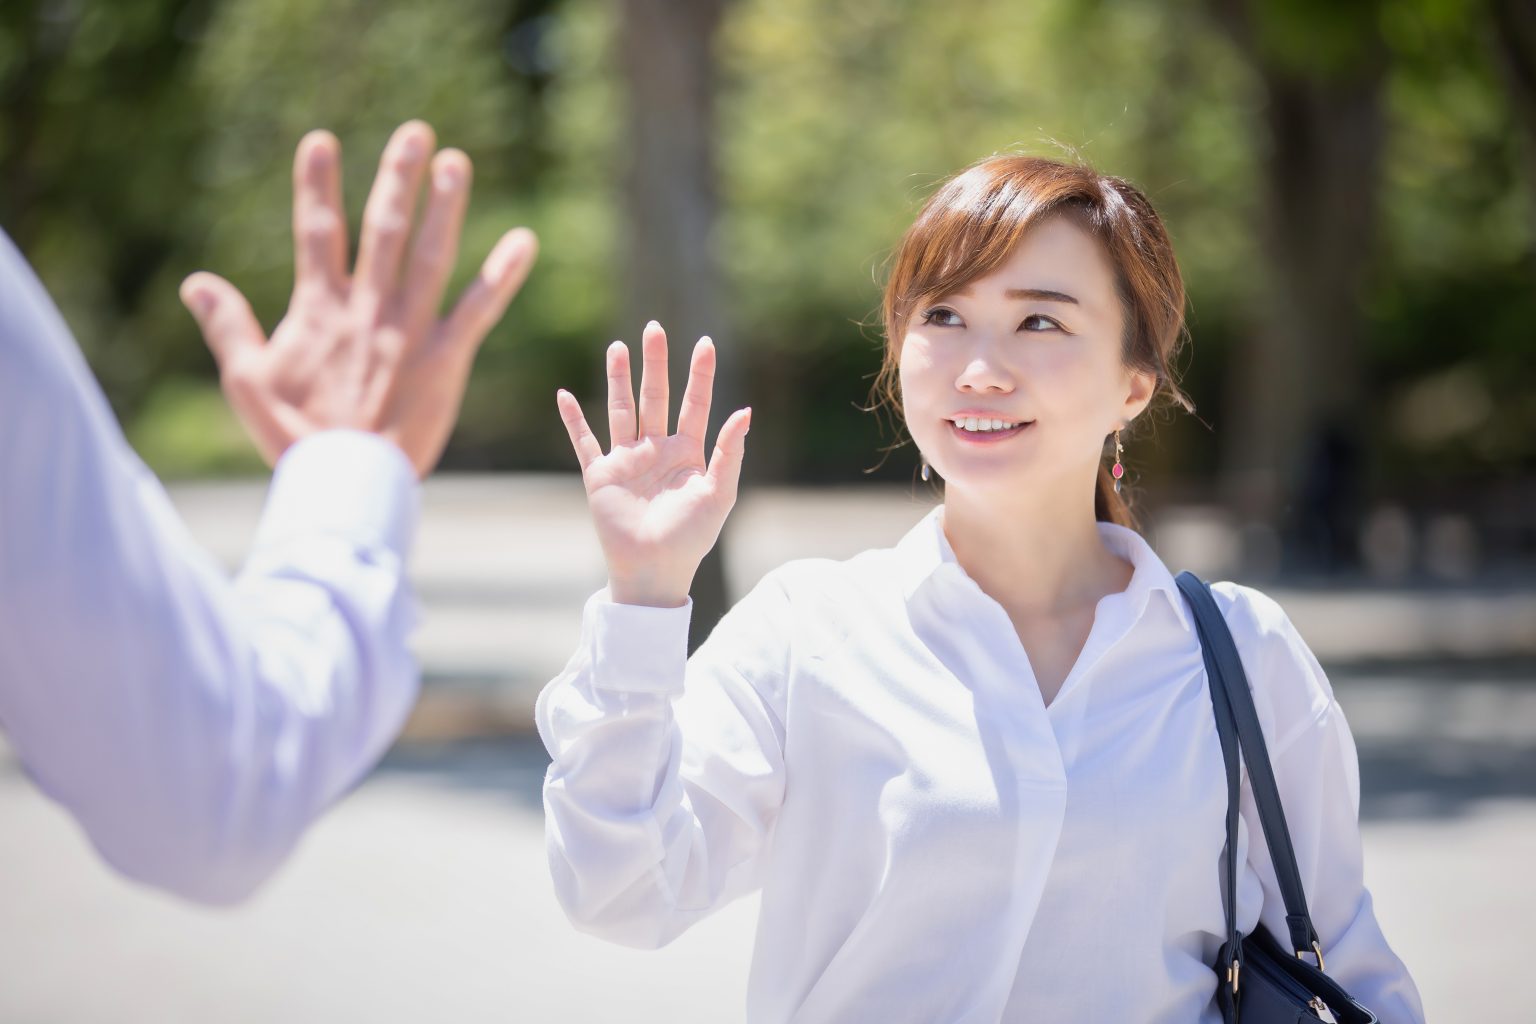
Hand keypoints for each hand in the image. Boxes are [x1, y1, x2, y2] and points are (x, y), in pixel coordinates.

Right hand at [178, 120, 537, 476]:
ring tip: (457, 162)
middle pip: (383, 229)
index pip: (317, 233)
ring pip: (430, 255)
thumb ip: (227, 327)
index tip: (321, 141)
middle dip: (397, 178)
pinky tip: (525, 242)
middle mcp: (368, 309)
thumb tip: (194, 283)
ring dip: (445, 207)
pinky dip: (502, 275)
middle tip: (416, 132)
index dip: (317, 186)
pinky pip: (479, 309)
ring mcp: (410, 330)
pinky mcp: (447, 358)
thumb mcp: (248, 381)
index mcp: (320, 311)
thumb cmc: (295, 437)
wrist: (345, 481)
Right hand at [557, 321, 750, 607]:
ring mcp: (626, 460)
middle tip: (655, 328)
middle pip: (656, 397)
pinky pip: (584, 441)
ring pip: (621, 409)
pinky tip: (565, 395)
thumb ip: (729, 452)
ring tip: (619, 347)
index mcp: (687, 453)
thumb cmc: (691, 537)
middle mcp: (656, 450)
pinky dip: (573, 419)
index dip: (700, 374)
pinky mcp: (600, 475)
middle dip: (656, 364)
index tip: (705, 342)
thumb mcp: (718, 494)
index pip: (695, 404)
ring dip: (619, 379)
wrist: (654, 570)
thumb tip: (745, 411)